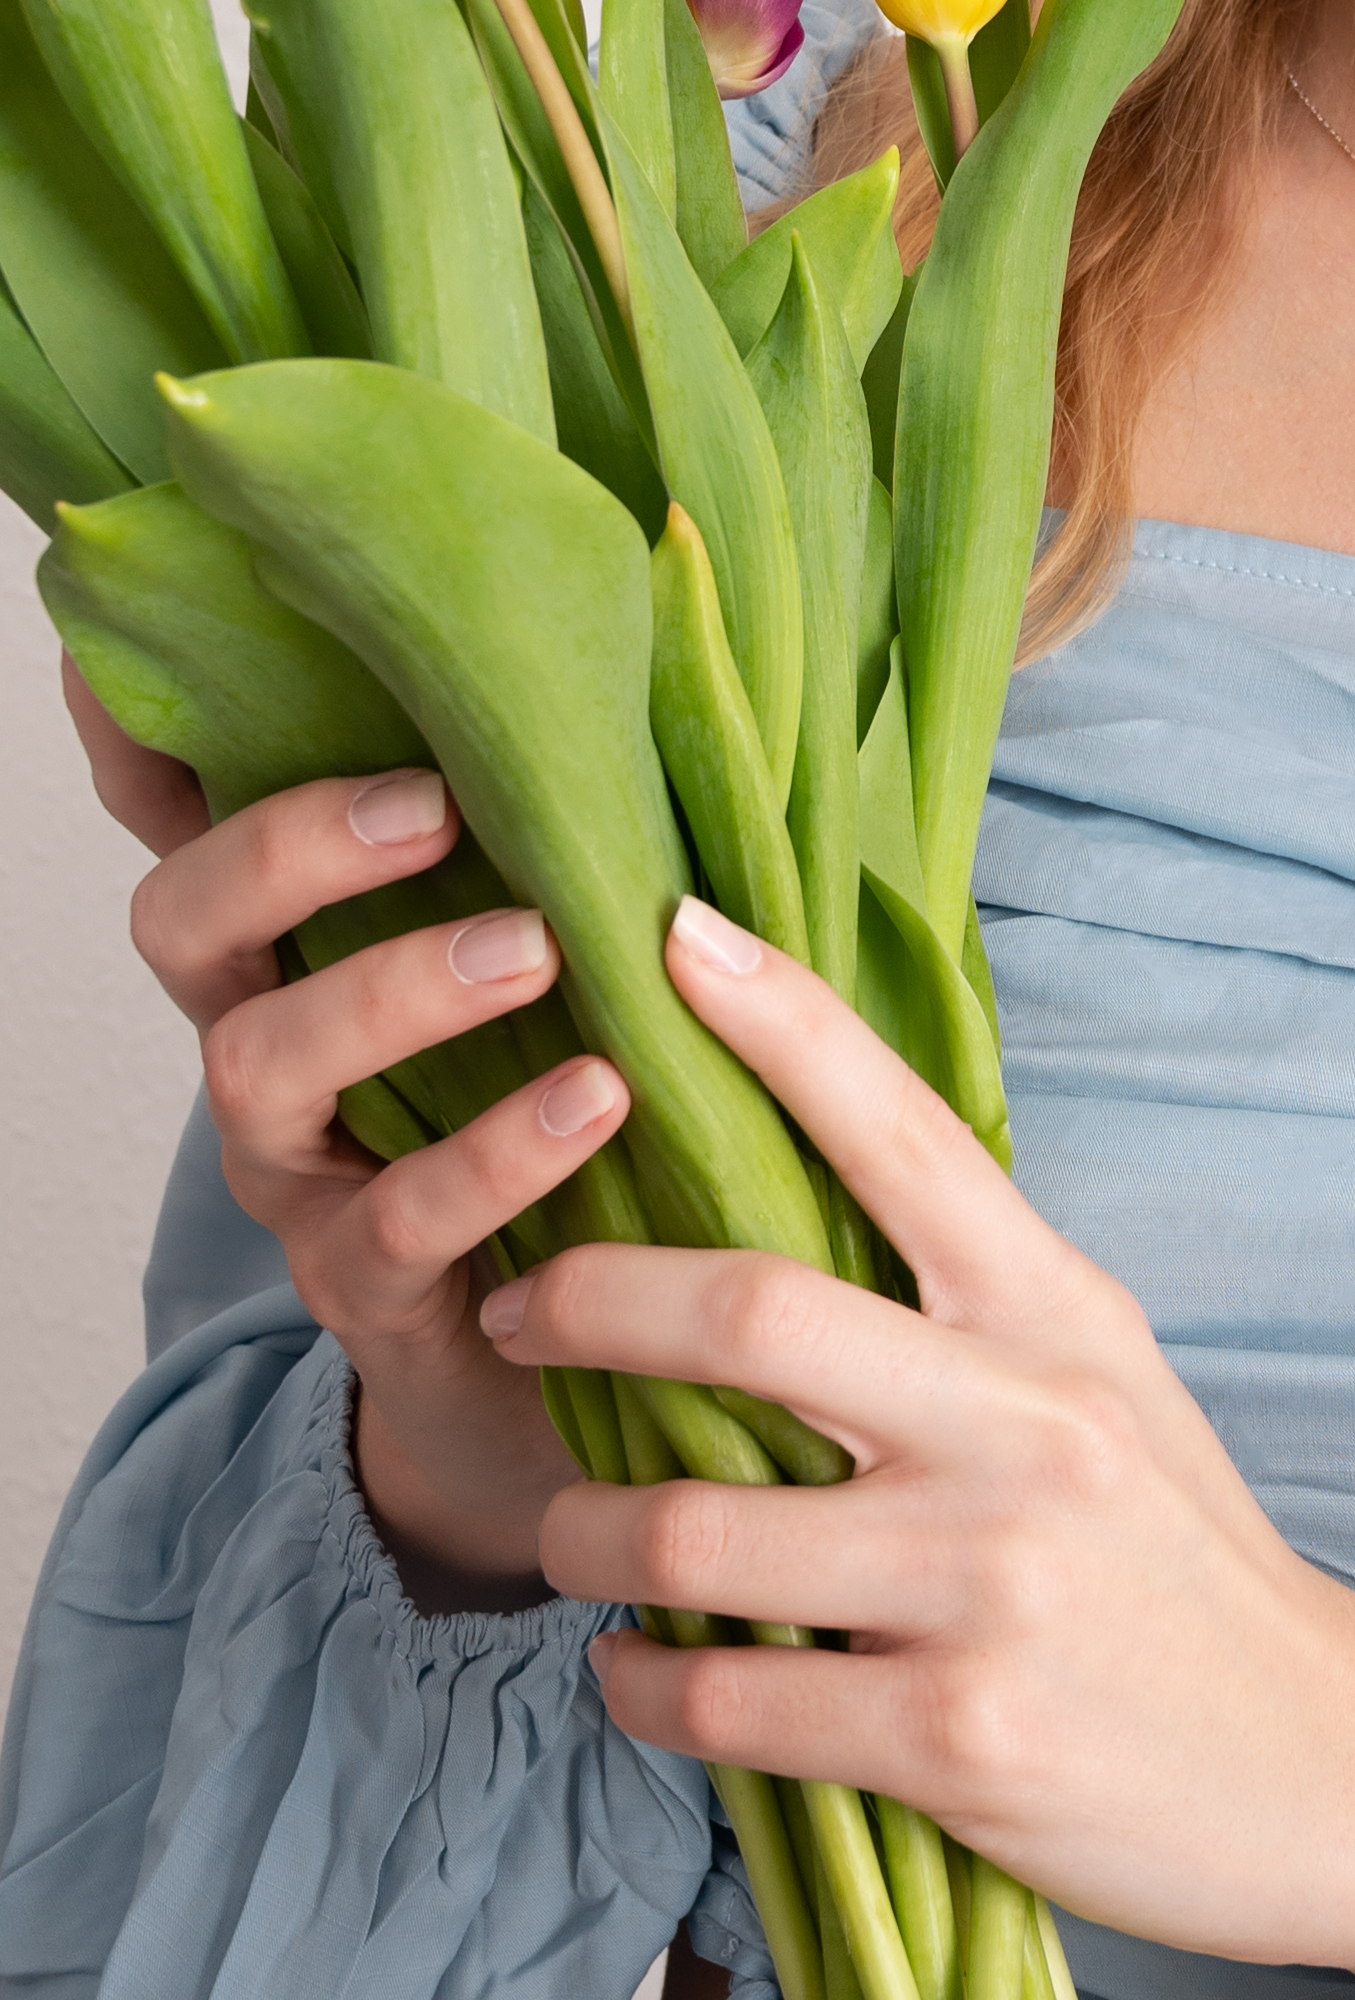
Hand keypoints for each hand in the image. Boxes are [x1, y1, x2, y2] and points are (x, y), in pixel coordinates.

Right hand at [74, 659, 632, 1603]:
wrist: (555, 1362)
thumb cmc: (547, 1107)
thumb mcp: (541, 955)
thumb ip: (545, 830)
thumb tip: (597, 636)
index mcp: (299, 940)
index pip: (184, 818)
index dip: (135, 737)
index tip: (113, 648)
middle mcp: (265, 1039)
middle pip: (185, 920)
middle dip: (286, 848)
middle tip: (431, 805)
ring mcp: (301, 1169)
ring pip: (267, 1064)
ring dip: (392, 991)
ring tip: (532, 950)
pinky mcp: (370, 1287)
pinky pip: (401, 1220)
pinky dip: (497, 1153)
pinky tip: (593, 1098)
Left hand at [495, 901, 1354, 1999]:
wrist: (1318, 1761)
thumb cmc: (1174, 1556)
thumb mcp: (1104, 1378)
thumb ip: (968, 1296)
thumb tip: (783, 1196)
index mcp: (1055, 1310)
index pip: (900, 1130)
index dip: (779, 1023)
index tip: (670, 936)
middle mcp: (1024, 1421)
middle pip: (747, 1312)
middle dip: (585, 1298)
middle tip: (512, 1308)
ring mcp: (986, 1579)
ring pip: (695, 1527)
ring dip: (582, 1534)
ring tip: (567, 1535)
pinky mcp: (952, 1734)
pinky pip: (723, 1693)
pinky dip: (640, 1683)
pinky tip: (636, 1669)